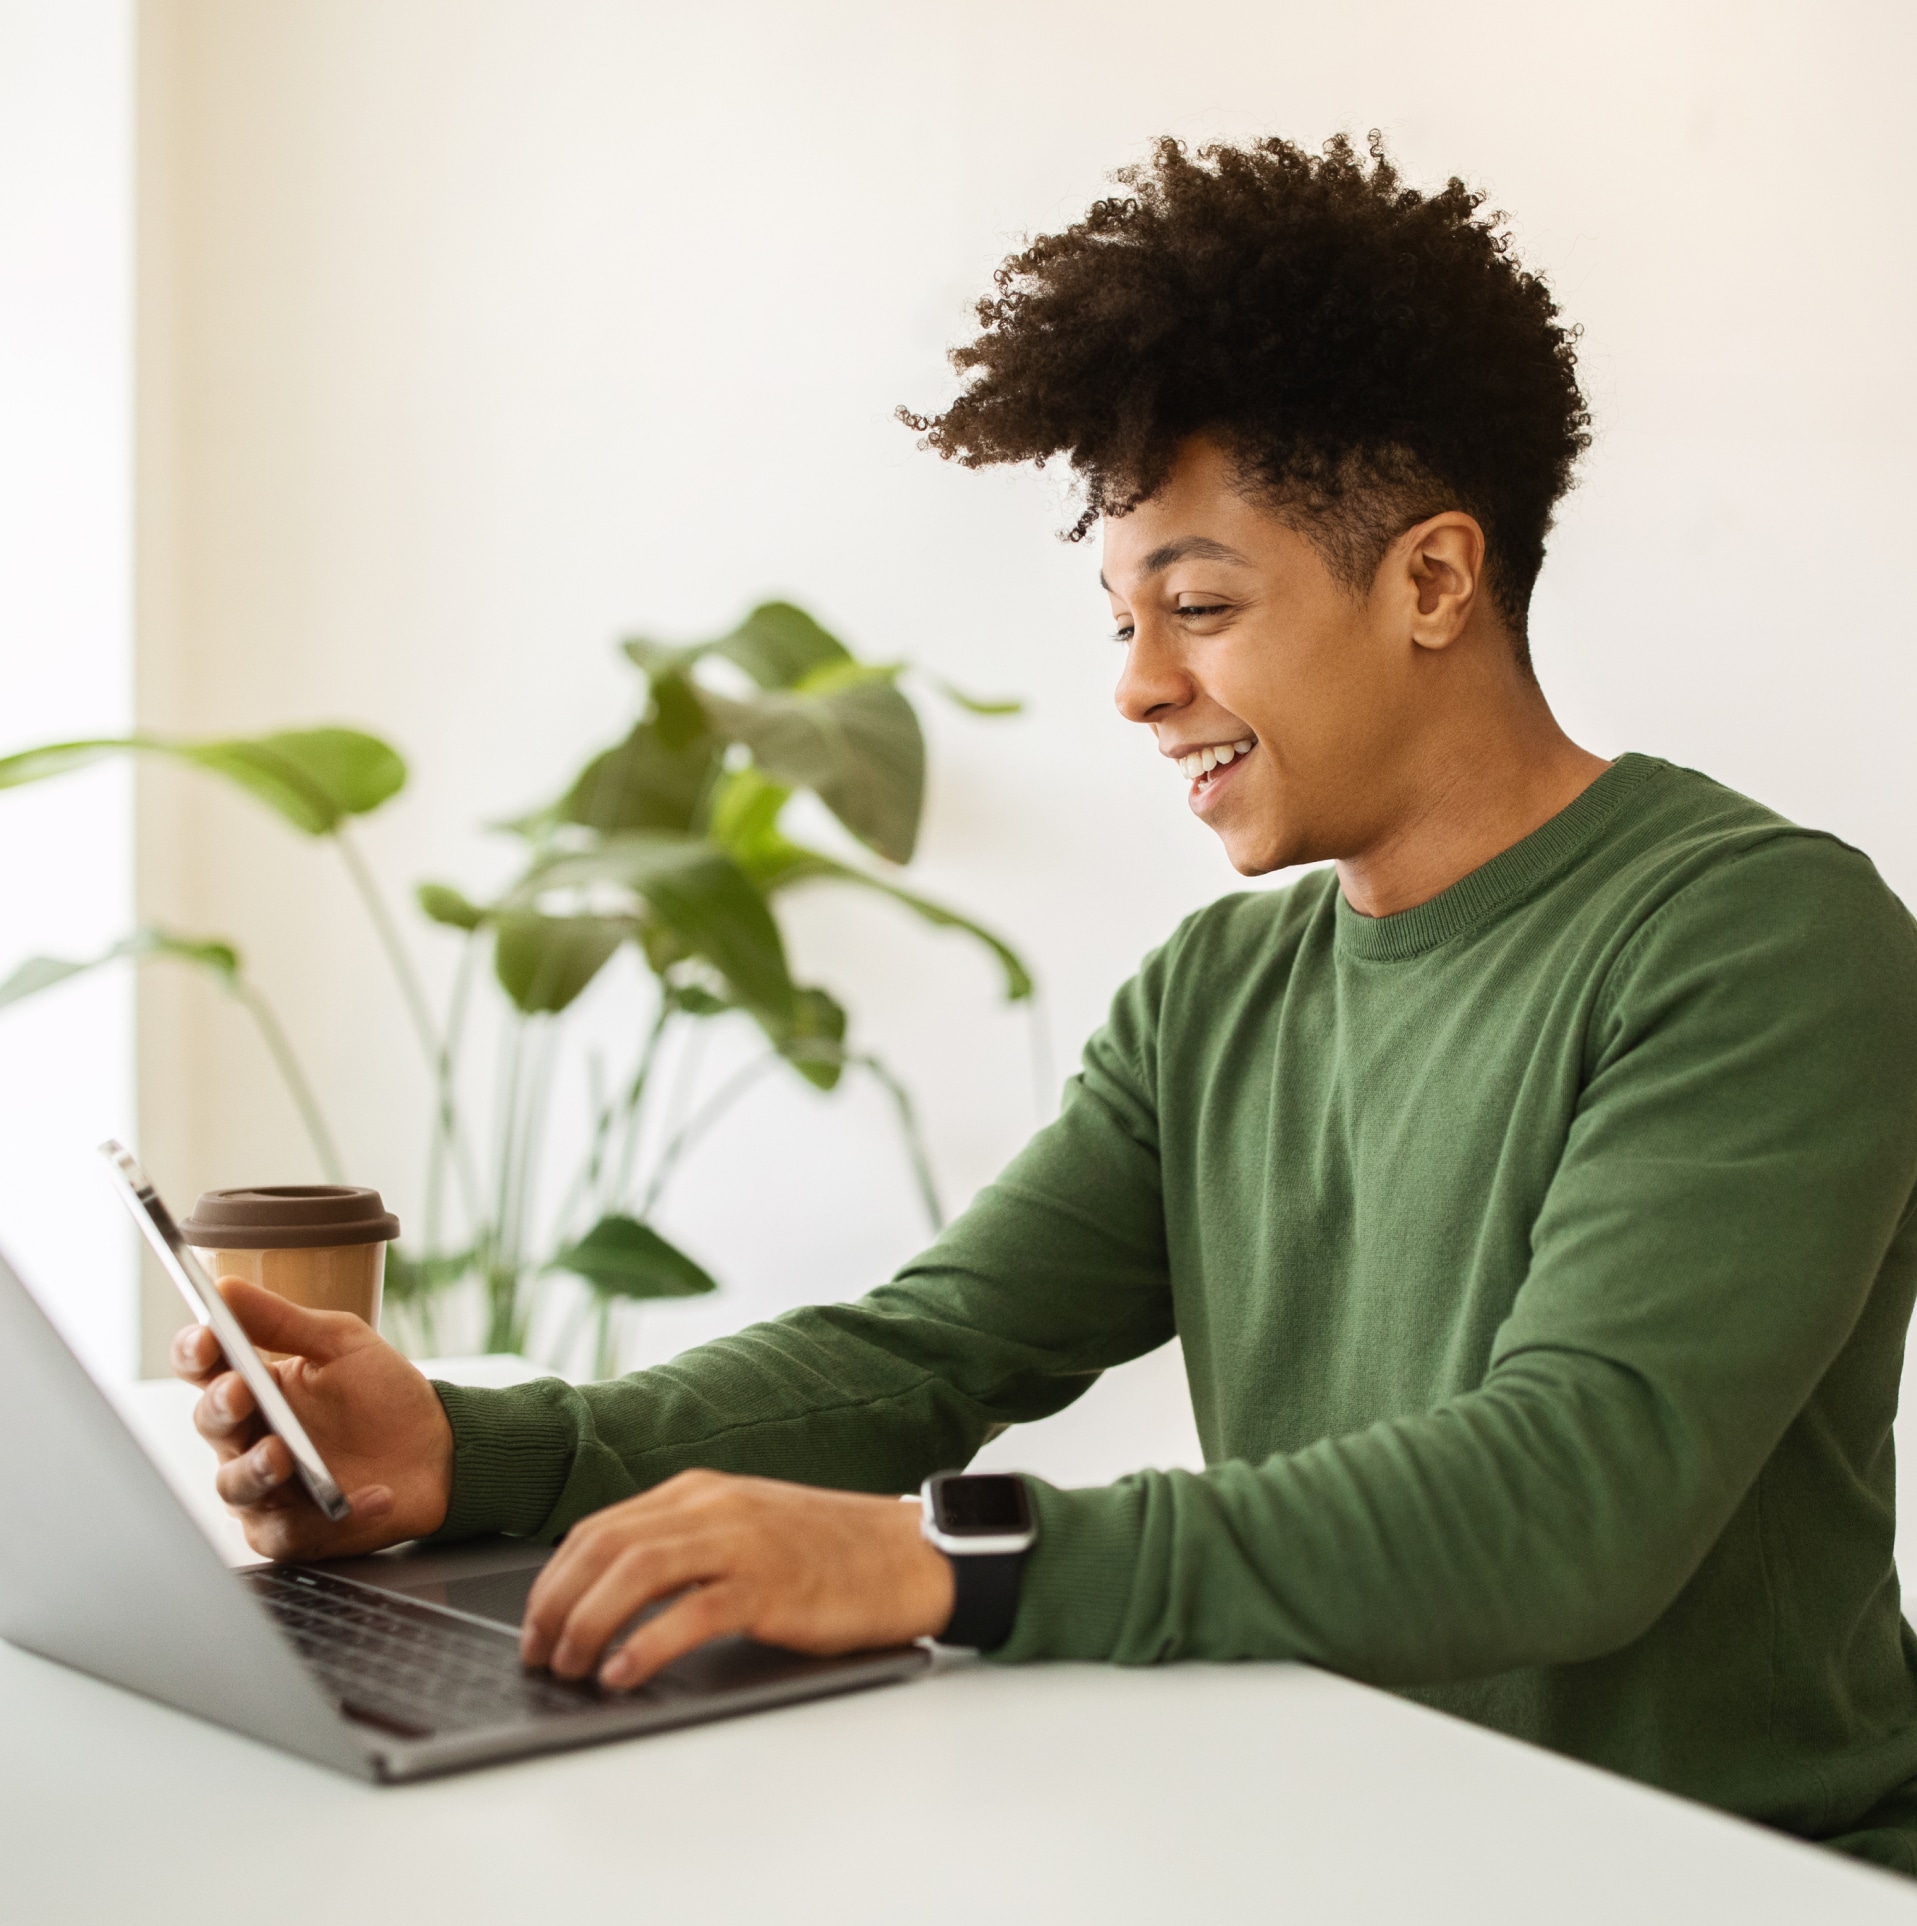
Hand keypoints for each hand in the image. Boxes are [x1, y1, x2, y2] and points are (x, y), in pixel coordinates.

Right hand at [170, 1279, 453, 1560]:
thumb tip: (226, 1287)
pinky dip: (329, 1517)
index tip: (207, 1336)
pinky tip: (371, 1495)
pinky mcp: (296, 1531)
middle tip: (240, 1391)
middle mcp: (249, 1438)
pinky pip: (292, 1533)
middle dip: (220, 1407)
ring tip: (281, 1453)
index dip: (196, 1352)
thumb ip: (284, 1321)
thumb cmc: (383, 1394)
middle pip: (211, 1425)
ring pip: (235, 1486)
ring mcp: (267, 1489)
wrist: (436, 1448)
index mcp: (254, 1386)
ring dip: (254, 1470)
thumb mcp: (342, 1343)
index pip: (205, 1368)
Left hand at [519, 1470, 954, 1688]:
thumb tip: (607, 1596)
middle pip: (605, 1547)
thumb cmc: (827, 1552)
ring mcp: (743, 1542)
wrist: (906, 1554)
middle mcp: (714, 1506)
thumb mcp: (743, 1529)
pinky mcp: (772, 1585)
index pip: (599, 1529)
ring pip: (636, 1572)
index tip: (534, 1625)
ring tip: (571, 1667)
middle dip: (556, 1605)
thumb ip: (684, 1545)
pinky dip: (646, 1645)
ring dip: (588, 1624)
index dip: (553, 1580)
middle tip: (538, 1655)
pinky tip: (625, 1674)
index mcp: (700, 1490)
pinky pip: (692, 1611)